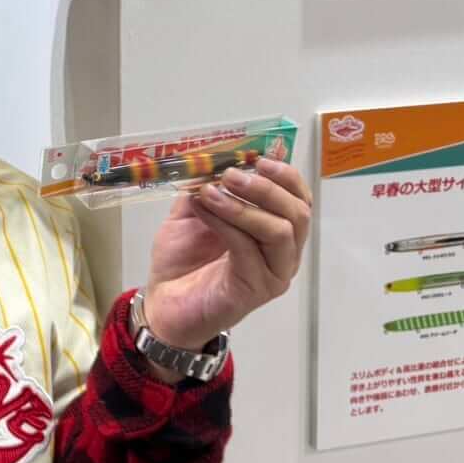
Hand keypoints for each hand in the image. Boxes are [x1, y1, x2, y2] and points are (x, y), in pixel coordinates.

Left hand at [141, 158, 312, 371]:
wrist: (163, 303)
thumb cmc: (182, 260)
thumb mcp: (191, 213)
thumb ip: (205, 187)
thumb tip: (211, 160)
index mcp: (277, 231)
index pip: (300, 200)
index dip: (286, 176)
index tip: (260, 159)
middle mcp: (284, 253)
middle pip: (297, 213)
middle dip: (266, 188)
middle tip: (231, 174)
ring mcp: (274, 273)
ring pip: (279, 231)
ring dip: (244, 206)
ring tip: (211, 191)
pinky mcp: (257, 288)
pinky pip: (248, 248)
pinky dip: (225, 223)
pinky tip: (202, 208)